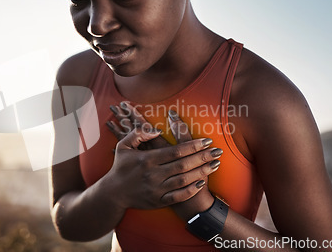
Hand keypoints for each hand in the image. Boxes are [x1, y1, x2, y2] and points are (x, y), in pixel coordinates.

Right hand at [107, 102, 221, 219]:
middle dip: (203, 157)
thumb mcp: (123, 146)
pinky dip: (191, 190)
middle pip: (183, 165)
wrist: (113, 193)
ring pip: (184, 180)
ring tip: (215, 164)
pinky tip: (202, 182)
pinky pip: (178, 196)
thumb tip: (156, 130)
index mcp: (147, 159)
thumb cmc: (120, 166)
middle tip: (218, 151)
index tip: (207, 141)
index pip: (175, 151)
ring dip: (201, 172)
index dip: (193, 146)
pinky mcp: (158, 201)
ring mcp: (156, 189)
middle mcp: (153, 174)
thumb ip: (138, 134)